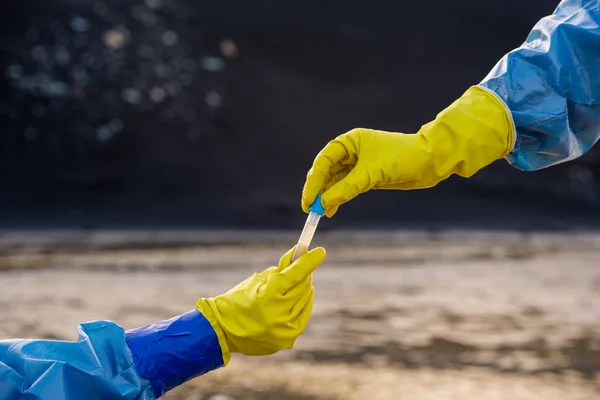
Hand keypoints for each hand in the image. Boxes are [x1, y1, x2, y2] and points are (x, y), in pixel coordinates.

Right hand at [196, 246, 325, 357]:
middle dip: (305, 273)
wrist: (222, 332)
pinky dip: (303, 304)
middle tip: (305, 262)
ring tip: (301, 280)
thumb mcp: (255, 281)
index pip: (294, 274)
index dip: (308, 261)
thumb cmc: (237, 301)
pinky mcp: (287, 340)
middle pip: (302, 287)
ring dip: (304, 288)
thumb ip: (278, 271)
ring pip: (304, 301)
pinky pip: (302, 316)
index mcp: (267, 297)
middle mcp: (278, 315)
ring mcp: (284, 330)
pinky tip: (301, 297)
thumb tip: (298, 257)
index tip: (320, 251)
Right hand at [302, 86, 514, 216]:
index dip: (313, 181)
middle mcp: (351, 151)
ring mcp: (359, 164)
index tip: (308, 199)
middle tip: (309, 208)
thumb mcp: (370, 174)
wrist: (430, 162)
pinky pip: (346, 188)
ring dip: (327, 196)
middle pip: (326, 171)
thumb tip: (323, 202)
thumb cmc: (401, 158)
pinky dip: (339, 198)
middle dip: (318, 190)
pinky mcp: (367, 176)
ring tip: (320, 213)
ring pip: (335, 181)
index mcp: (349, 141)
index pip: (323, 161)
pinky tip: (332, 209)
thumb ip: (346, 188)